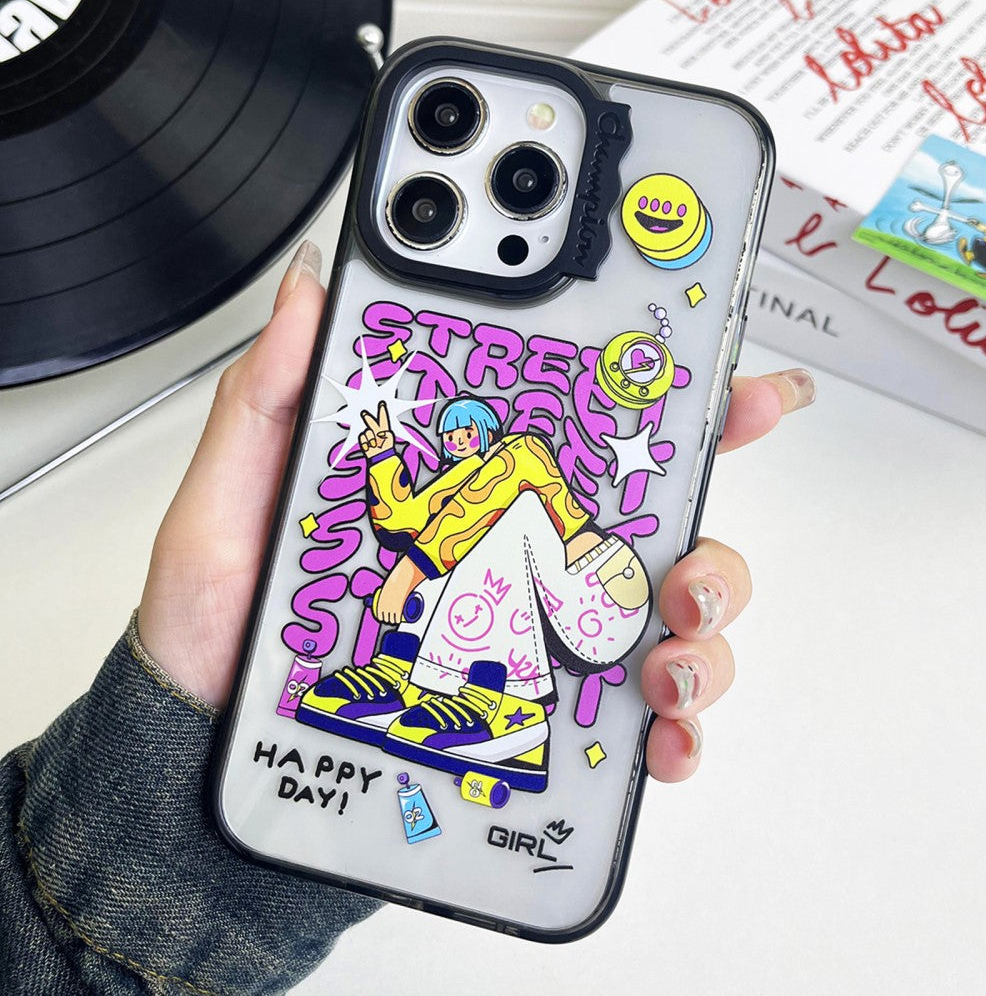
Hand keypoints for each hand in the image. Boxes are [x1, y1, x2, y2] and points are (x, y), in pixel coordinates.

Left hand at [137, 238, 815, 747]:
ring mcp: (536, 642)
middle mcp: (520, 562)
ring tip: (661, 656)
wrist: (208, 741)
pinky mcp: (538, 720)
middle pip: (661, 531)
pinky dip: (673, 730)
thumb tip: (316, 285)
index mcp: (471, 493)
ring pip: (669, 625)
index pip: (590, 433)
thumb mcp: (234, 495)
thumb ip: (272, 394)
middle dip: (712, 541)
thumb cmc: (226, 624)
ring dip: (702, 636)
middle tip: (689, 564)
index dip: (675, 402)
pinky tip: (658, 735)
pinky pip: (635, 726)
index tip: (738, 387)